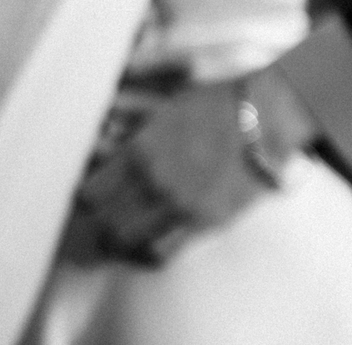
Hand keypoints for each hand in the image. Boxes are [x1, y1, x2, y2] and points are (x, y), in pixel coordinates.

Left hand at [65, 71, 316, 266]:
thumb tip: (104, 123)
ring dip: (122, 238)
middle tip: (101, 216)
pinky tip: (149, 239)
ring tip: (121, 231)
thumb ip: (132, 116)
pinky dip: (150, 250)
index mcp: (141, 150)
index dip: (85, 195)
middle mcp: (156, 183)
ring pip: (131, 243)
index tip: (87, 192)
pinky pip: (163, 251)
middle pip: (106, 223)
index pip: (91, 192)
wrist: (267, 116)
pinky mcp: (204, 222)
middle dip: (99, 221)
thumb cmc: (218, 100)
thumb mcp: (168, 101)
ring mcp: (180, 206)